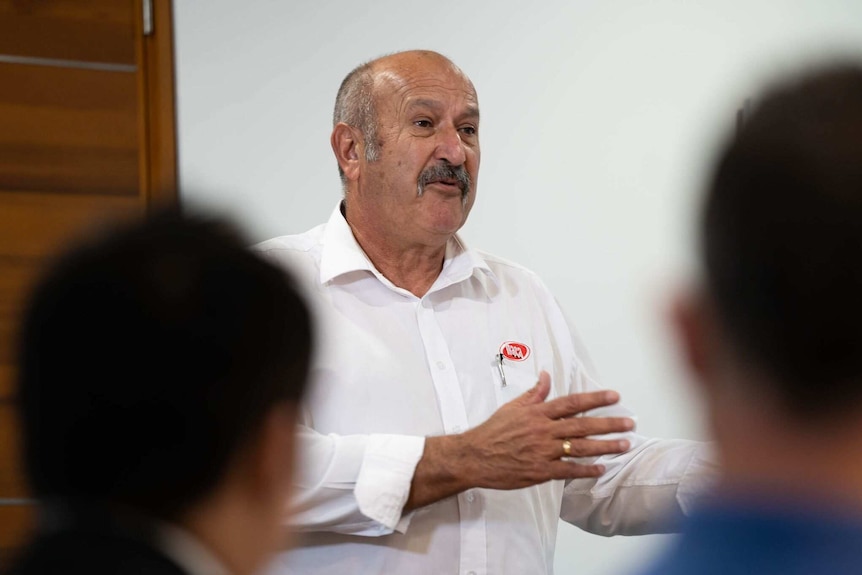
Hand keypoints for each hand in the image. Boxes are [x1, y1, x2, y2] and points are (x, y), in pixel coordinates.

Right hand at [406, 371, 633, 508]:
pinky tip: (601, 469)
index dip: (595, 399)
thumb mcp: (513, 407)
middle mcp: (543, 431)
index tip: (614, 396)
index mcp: (537, 413)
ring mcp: (542, 452)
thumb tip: (546, 375)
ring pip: (580, 448)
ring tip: (625, 444)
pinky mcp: (539, 471)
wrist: (474, 456)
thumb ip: (534, 393)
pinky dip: (585, 470)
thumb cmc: (493, 431)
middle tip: (630, 423)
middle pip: (582, 426)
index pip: (572, 403)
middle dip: (609, 424)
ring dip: (605, 446)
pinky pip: (568, 470)